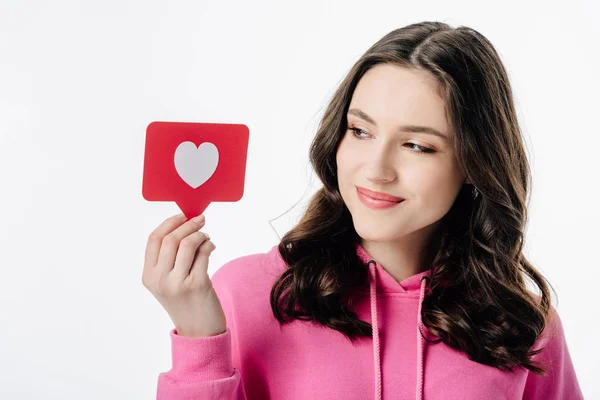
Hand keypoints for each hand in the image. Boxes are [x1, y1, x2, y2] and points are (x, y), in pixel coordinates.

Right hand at [142, 213, 226, 337]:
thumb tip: (183, 225)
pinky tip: (210, 246)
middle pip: (171, 239)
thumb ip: (169, 258)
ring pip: (187, 244)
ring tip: (206, 237)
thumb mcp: (167, 282)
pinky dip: (208, 245)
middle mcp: (160, 280)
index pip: (154, 239)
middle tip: (200, 220)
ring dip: (200, 234)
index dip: (169, 223)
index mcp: (148, 276)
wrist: (199, 331)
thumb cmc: (186, 302)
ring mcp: (177, 283)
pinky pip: (203, 254)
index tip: (182, 215)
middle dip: (187, 224)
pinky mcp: (197, 285)